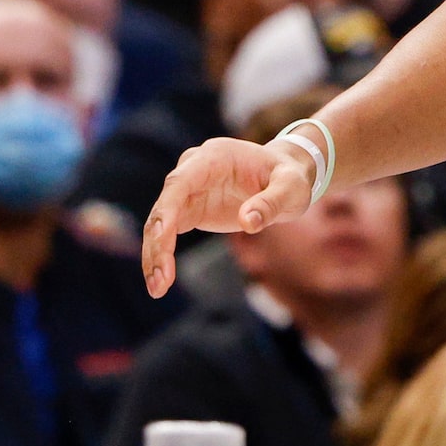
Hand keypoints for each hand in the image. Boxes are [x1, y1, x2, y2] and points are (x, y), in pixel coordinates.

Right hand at [142, 134, 315, 294]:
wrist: (284, 177)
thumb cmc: (289, 178)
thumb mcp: (291, 189)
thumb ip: (271, 203)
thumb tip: (247, 222)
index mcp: (214, 157)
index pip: (180, 182)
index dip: (167, 209)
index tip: (161, 238)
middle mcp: (193, 170)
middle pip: (164, 206)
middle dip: (157, 243)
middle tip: (159, 280)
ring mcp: (188, 190)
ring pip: (160, 223)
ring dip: (155, 255)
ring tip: (157, 288)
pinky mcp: (190, 209)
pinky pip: (167, 233)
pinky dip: (162, 255)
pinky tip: (161, 280)